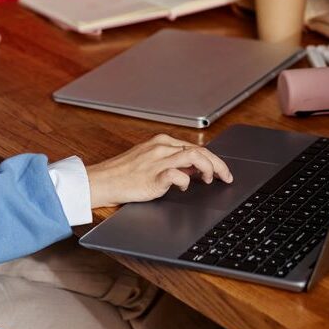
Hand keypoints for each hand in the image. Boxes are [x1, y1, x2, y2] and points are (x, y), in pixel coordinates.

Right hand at [86, 134, 232, 207]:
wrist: (103, 180)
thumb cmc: (124, 173)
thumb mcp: (150, 161)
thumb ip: (172, 162)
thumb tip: (195, 170)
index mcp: (162, 142)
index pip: (196, 146)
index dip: (213, 159)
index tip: (221, 171)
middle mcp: (162, 147)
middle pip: (200, 150)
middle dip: (218, 164)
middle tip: (226, 177)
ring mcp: (157, 160)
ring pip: (194, 157)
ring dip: (208, 169)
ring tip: (209, 181)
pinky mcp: (152, 176)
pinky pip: (177, 175)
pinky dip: (185, 181)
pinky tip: (183, 187)